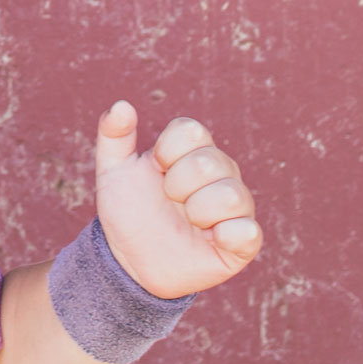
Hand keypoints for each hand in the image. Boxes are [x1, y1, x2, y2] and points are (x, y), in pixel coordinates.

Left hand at [93, 101, 262, 299]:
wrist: (132, 259)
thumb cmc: (129, 210)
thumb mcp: (112, 170)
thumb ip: (113, 133)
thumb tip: (122, 105)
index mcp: (194, 149)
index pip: (191, 131)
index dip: (166, 154)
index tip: (156, 171)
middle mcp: (221, 172)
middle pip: (209, 162)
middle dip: (176, 186)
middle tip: (169, 201)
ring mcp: (235, 206)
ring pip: (231, 194)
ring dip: (198, 212)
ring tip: (188, 221)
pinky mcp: (243, 241)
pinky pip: (249, 231)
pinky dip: (226, 235)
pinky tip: (209, 239)